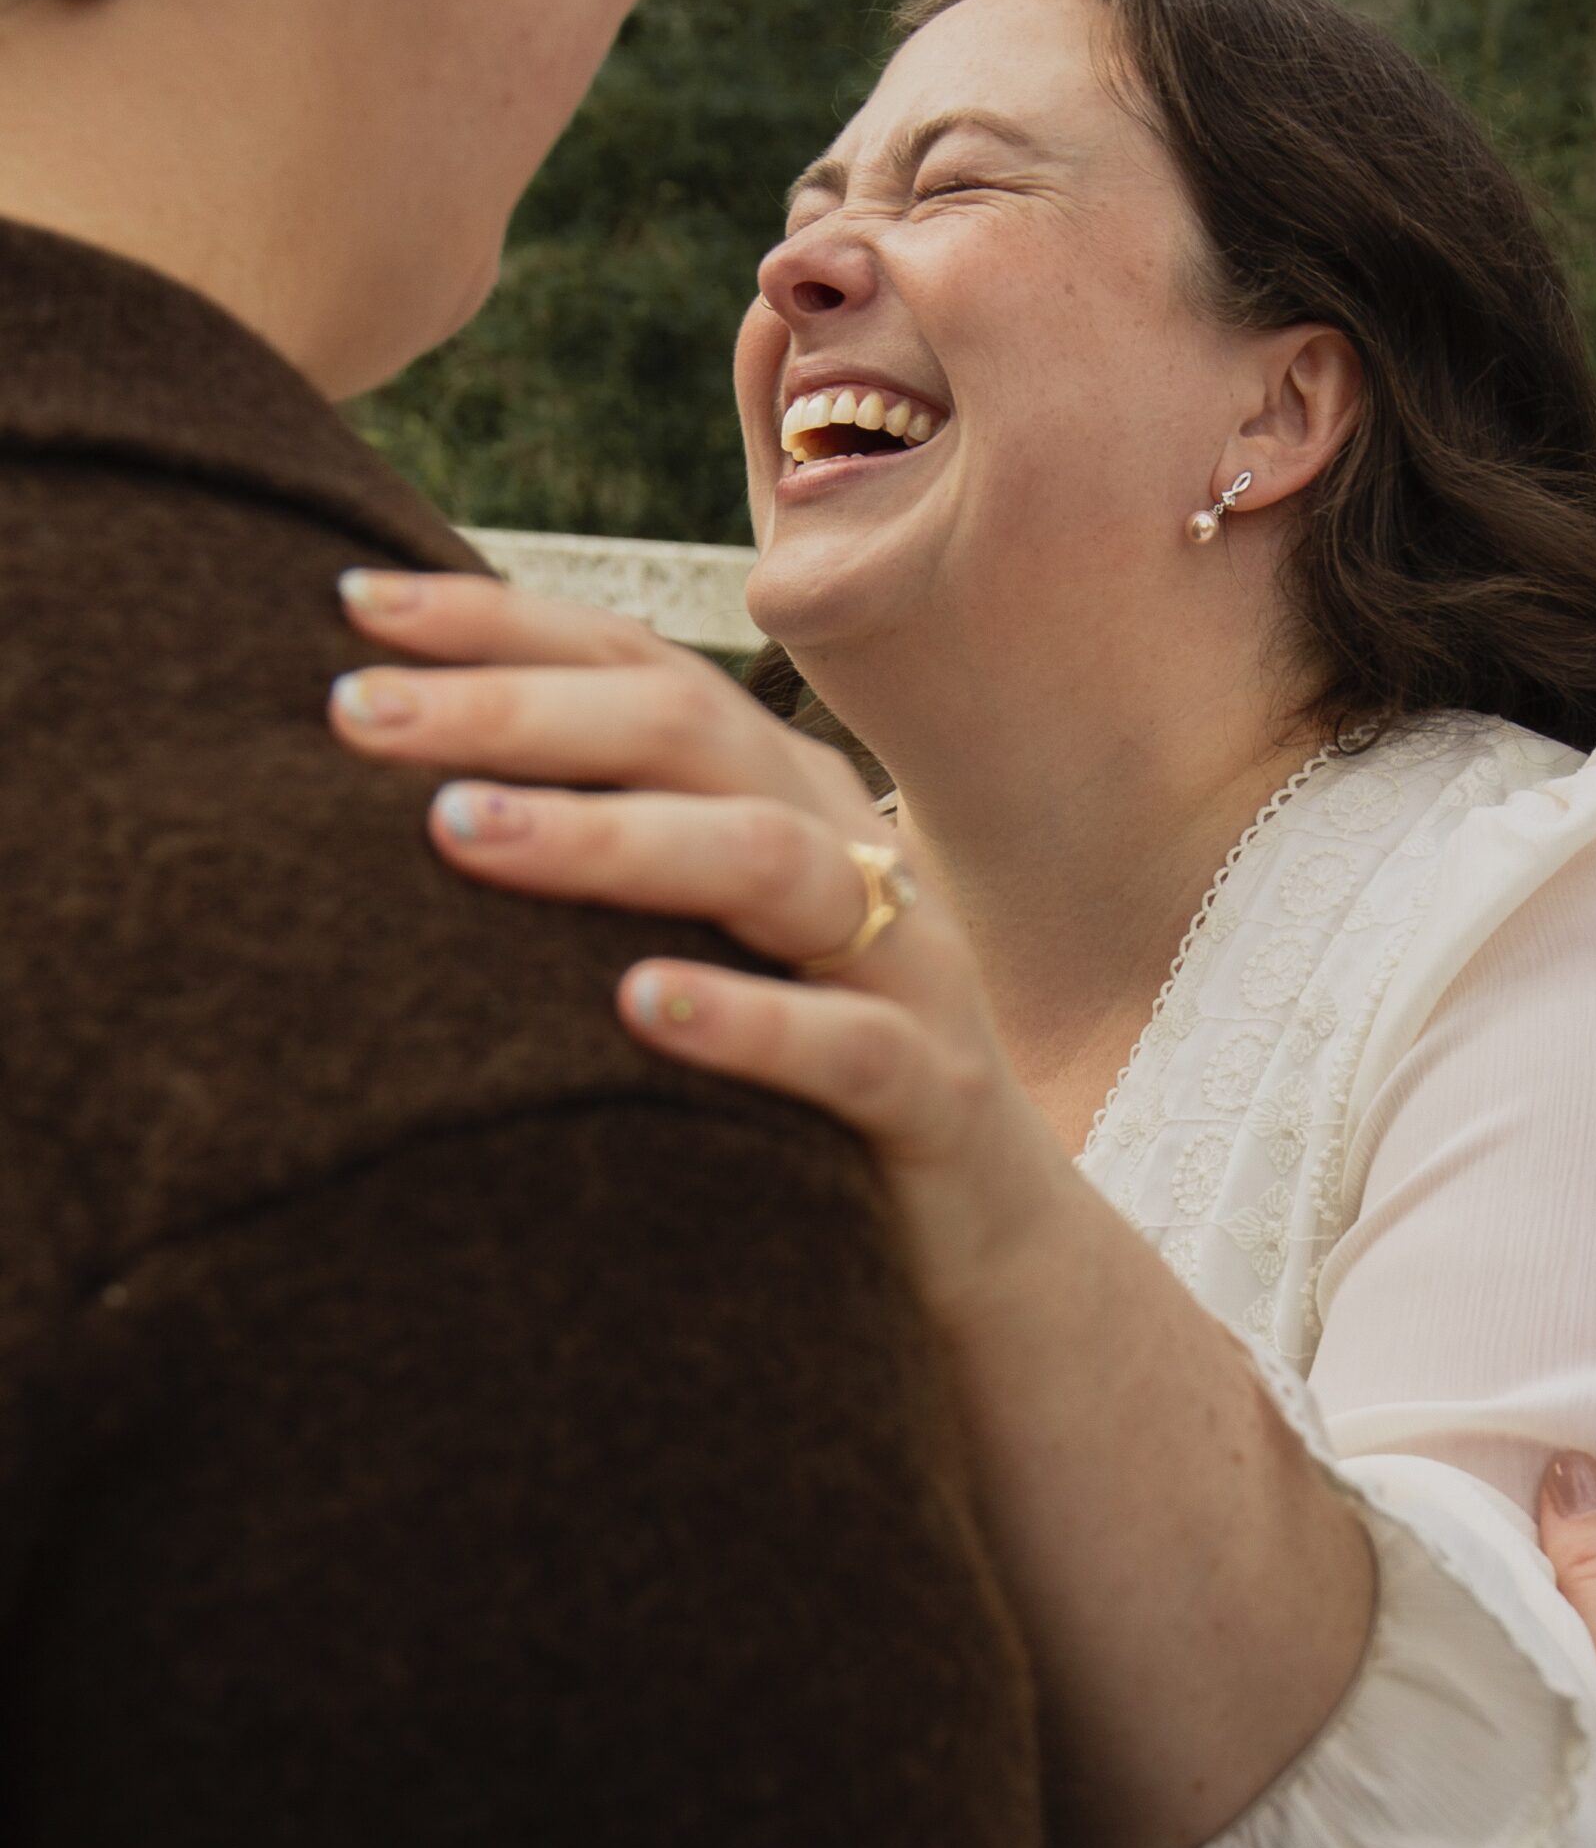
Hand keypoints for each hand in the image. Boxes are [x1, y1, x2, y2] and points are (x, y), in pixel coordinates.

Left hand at [327, 571, 1380, 1847]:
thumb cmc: (801, 1080)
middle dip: (521, 708)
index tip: (354, 600)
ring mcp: (904, 970)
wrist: (988, 1247)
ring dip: (613, 840)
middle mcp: (847, 854)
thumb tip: (409, 785)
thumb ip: (614, 856)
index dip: (504, 623)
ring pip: (769, 864)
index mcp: (782, 797)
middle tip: (358, 711)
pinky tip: (637, 1006)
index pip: (640, 669)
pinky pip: (850, 1048)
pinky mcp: (937, 1097)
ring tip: (461, 833)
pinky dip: (749, 1019)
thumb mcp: (712, 940)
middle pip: (692, 733)